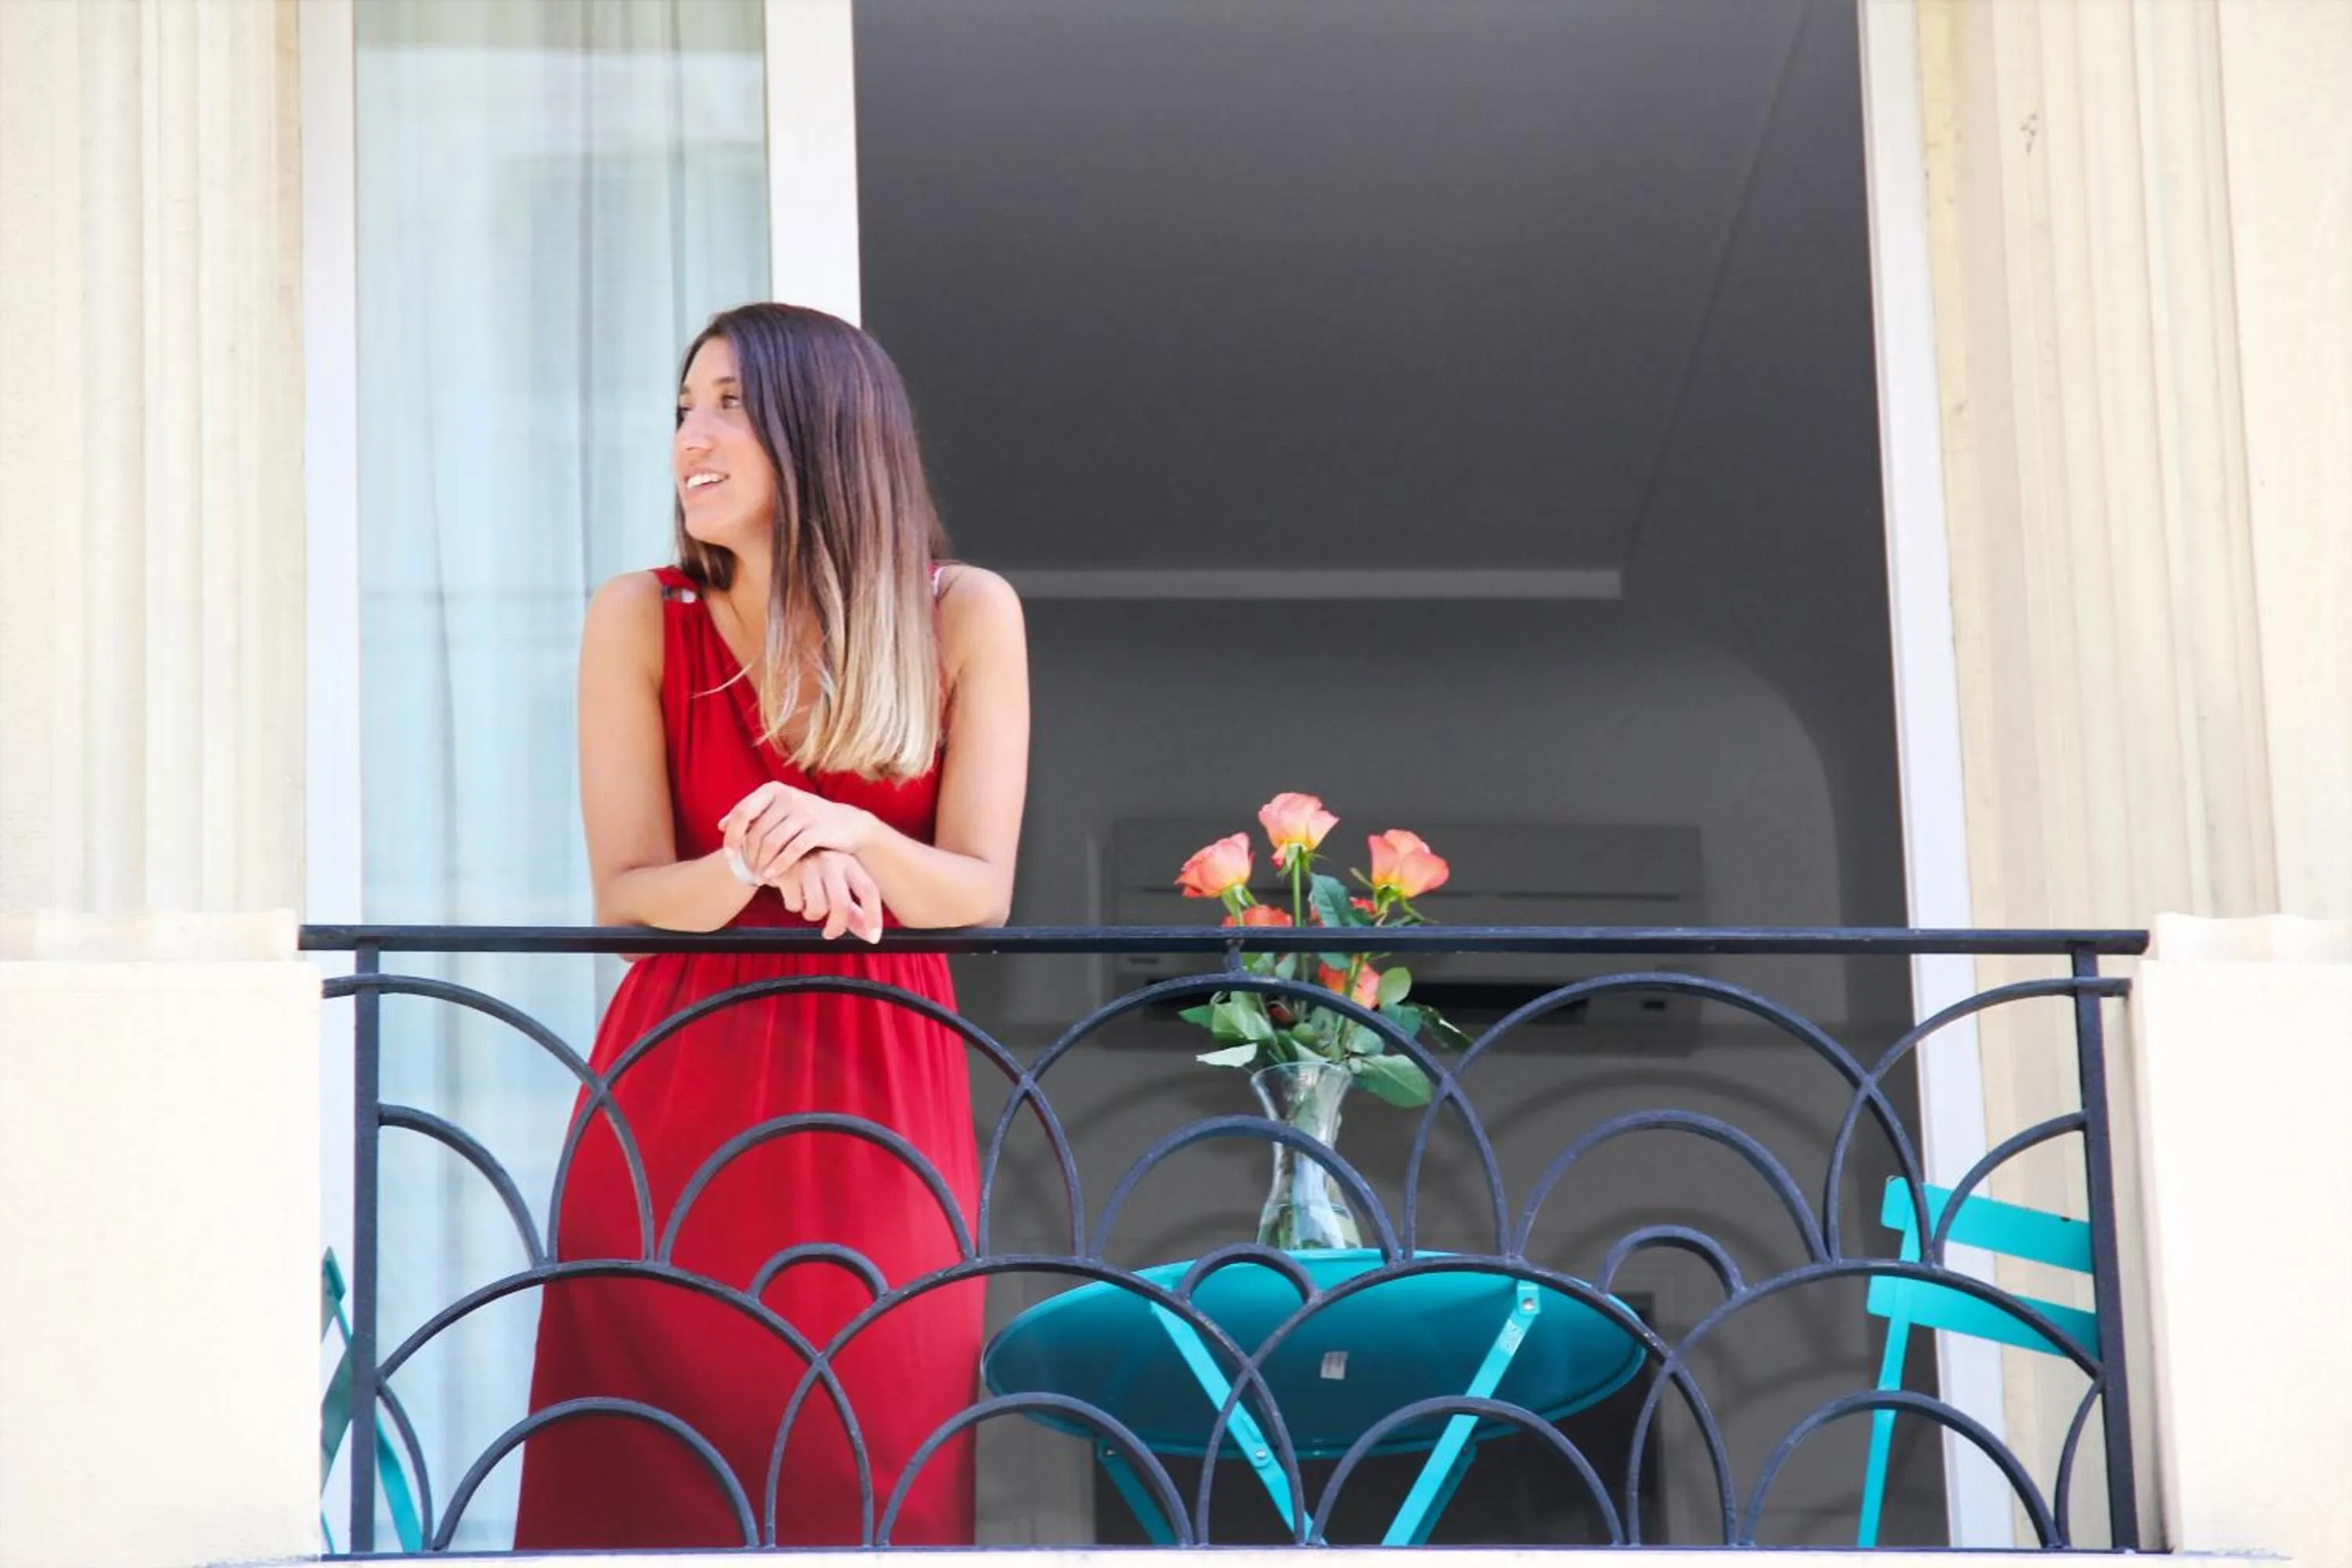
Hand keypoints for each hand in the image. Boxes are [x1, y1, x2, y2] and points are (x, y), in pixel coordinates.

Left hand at [719, 782, 875, 884]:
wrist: (848, 825)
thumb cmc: (807, 821)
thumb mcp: (780, 812)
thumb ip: (753, 816)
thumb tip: (720, 825)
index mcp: (773, 789)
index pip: (742, 812)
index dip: (732, 835)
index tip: (728, 855)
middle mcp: (787, 796)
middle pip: (757, 832)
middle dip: (749, 856)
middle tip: (748, 873)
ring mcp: (804, 812)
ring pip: (772, 843)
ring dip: (762, 864)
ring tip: (759, 878)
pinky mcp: (818, 829)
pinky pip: (791, 851)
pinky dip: (779, 866)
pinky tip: (772, 878)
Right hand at [773, 849, 884, 942]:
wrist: (776, 850)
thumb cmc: (812, 872)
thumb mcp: (835, 884)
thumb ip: (852, 910)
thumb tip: (869, 937)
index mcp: (848, 863)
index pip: (868, 890)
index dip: (873, 916)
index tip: (873, 939)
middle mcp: (831, 861)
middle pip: (841, 905)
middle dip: (837, 927)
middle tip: (830, 934)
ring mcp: (809, 865)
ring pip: (817, 909)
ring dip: (811, 915)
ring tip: (806, 902)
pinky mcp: (787, 872)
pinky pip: (795, 905)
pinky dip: (793, 905)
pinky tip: (791, 892)